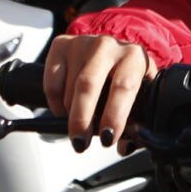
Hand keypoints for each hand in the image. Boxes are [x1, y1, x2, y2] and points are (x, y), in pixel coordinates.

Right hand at [44, 32, 157, 152]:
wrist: (113, 51)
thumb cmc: (127, 76)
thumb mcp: (140, 94)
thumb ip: (136, 121)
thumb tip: (124, 148)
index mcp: (134, 57)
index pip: (123, 86)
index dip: (114, 115)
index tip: (108, 138)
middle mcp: (108, 46)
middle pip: (87, 85)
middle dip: (82, 120)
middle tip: (81, 143)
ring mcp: (82, 43)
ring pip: (68, 89)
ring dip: (71, 115)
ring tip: (80, 126)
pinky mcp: (61, 45)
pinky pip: (51, 84)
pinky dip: (55, 104)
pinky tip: (66, 109)